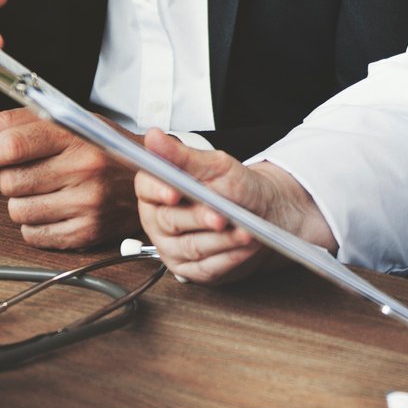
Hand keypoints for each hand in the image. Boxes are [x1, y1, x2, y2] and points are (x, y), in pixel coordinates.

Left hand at [0, 107, 137, 249]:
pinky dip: (34, 224)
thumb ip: (18, 123)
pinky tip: (53, 208)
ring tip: (45, 189)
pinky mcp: (87, 232)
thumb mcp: (69, 120)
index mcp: (78, 135)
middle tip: (28, 170)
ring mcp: (86, 204)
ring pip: (17, 210)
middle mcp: (83, 169)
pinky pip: (32, 235)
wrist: (154, 178)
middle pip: (9, 181)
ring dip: (21, 201)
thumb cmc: (106, 148)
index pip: (14, 144)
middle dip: (7, 177)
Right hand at [132, 131, 333, 283]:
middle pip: (170, 221)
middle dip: (199, 218)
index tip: (174, 192)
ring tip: (245, 231)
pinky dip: (231, 256)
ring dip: (222, 240)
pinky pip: (207, 267)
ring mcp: (172, 248)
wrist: (261, 213)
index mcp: (157, 189)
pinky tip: (246, 246)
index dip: (158, 190)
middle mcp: (159, 220)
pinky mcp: (191, 270)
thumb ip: (183, 156)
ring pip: (191, 247)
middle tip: (221, 216)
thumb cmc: (235, 186)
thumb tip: (153, 137)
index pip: (146, 188)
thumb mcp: (214, 165)